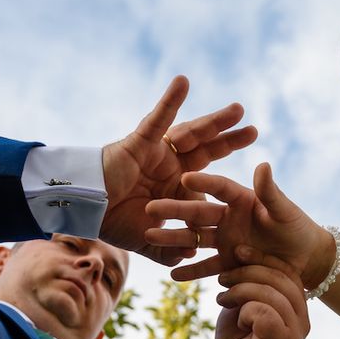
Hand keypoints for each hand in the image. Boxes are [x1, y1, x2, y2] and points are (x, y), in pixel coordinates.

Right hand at [100, 75, 257, 265]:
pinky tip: (183, 83)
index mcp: (176, 187)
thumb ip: (169, 249)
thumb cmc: (113, 222)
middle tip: (254, 130)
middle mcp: (171, 166)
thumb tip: (191, 255)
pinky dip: (170, 100)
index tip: (251, 188)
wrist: (86, 209)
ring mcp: (158, 152)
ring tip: (239, 109)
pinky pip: (157, 118)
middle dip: (230, 139)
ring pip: (192, 132)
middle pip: (207, 149)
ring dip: (215, 120)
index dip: (226, 185)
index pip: (207, 181)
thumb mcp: (148, 240)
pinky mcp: (141, 142)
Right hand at [145, 162, 334, 287]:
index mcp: (241, 199)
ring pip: (195, 239)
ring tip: (150, 238)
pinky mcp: (227, 262)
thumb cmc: (297, 229)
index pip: (219, 188)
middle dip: (174, 210)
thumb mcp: (285, 211)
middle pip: (197, 212)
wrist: (304, 260)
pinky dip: (191, 271)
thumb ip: (271, 192)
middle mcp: (228, 218)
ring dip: (173, 239)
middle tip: (150, 208)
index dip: (204, 184)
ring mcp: (225, 240)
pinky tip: (172, 274)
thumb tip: (263, 164)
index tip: (185, 178)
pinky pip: (206, 267)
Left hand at [213, 256, 308, 338]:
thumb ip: (252, 284)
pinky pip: (265, 313)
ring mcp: (294, 334)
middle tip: (223, 278)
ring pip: (272, 294)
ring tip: (223, 298)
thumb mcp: (244, 306)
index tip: (238, 251)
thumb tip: (244, 252)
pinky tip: (237, 319)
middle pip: (281, 279)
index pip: (288, 272)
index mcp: (297, 308)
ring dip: (241, 291)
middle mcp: (302, 321)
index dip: (264, 258)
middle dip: (248, 272)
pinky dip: (246, 311)